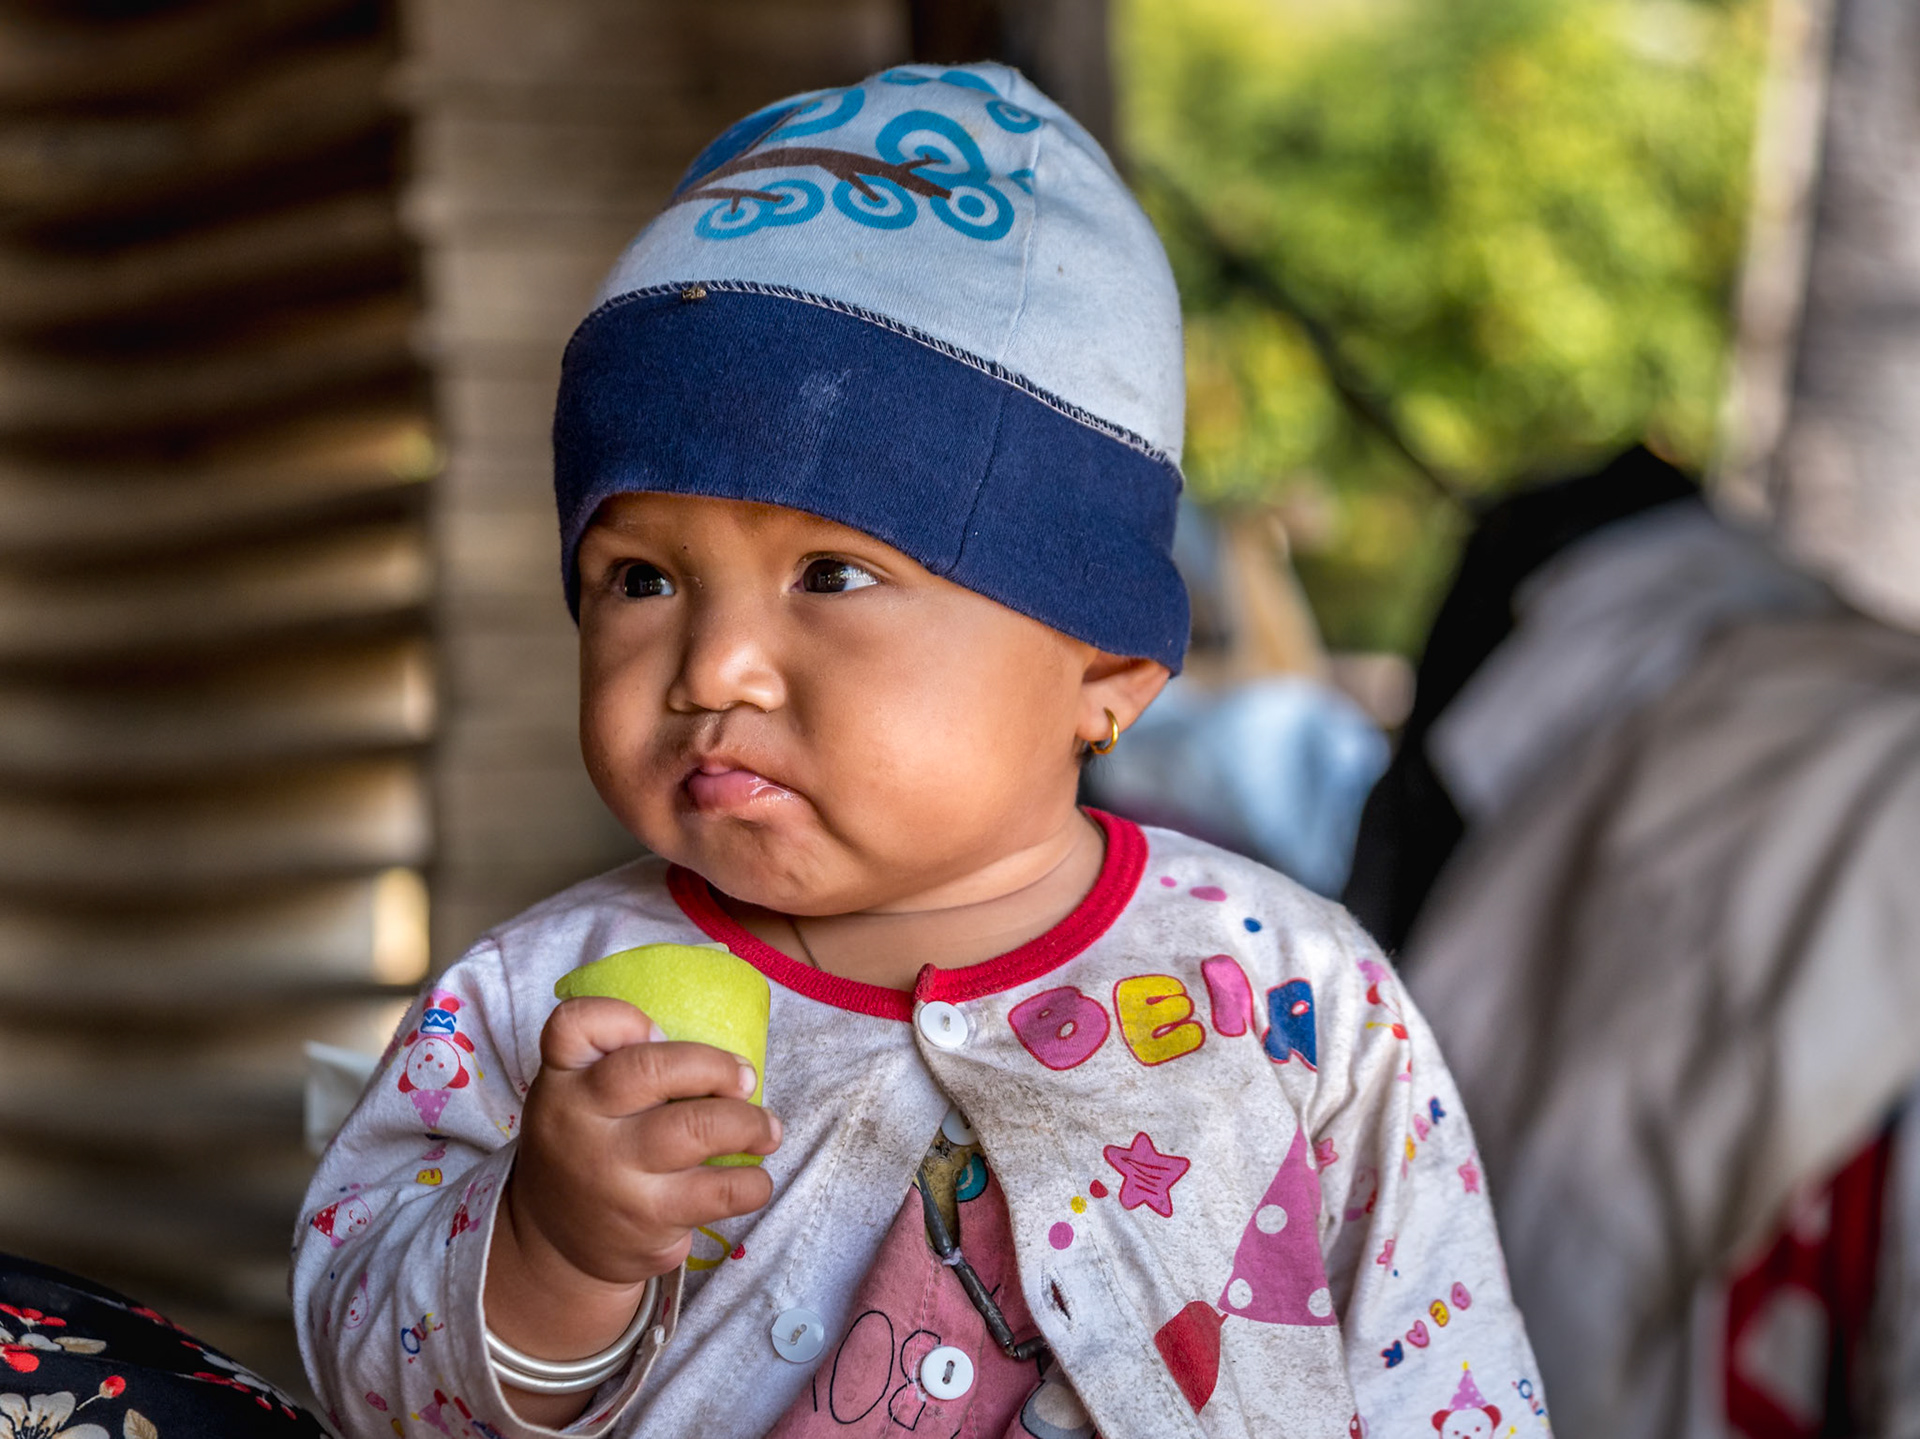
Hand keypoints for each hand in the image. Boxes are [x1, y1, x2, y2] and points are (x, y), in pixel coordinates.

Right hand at [510, 995, 780, 1283]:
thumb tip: (717, 1054)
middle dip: (717, 1068)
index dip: (622, 1018)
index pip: (574, 1025)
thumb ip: (617, 1061)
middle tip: (746, 1080)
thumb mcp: (576, 1097)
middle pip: (653, 1070)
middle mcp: (579, 1124)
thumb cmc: (588, 1146)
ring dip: (750, 1123)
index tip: (660, 1031)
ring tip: (767, 1130)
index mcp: (563, 1082)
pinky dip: (753, 1183)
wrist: (557, 1243)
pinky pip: (719, 1191)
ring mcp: (613, 1176)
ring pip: (696, 1129)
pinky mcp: (647, 1221)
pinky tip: (753, 1180)